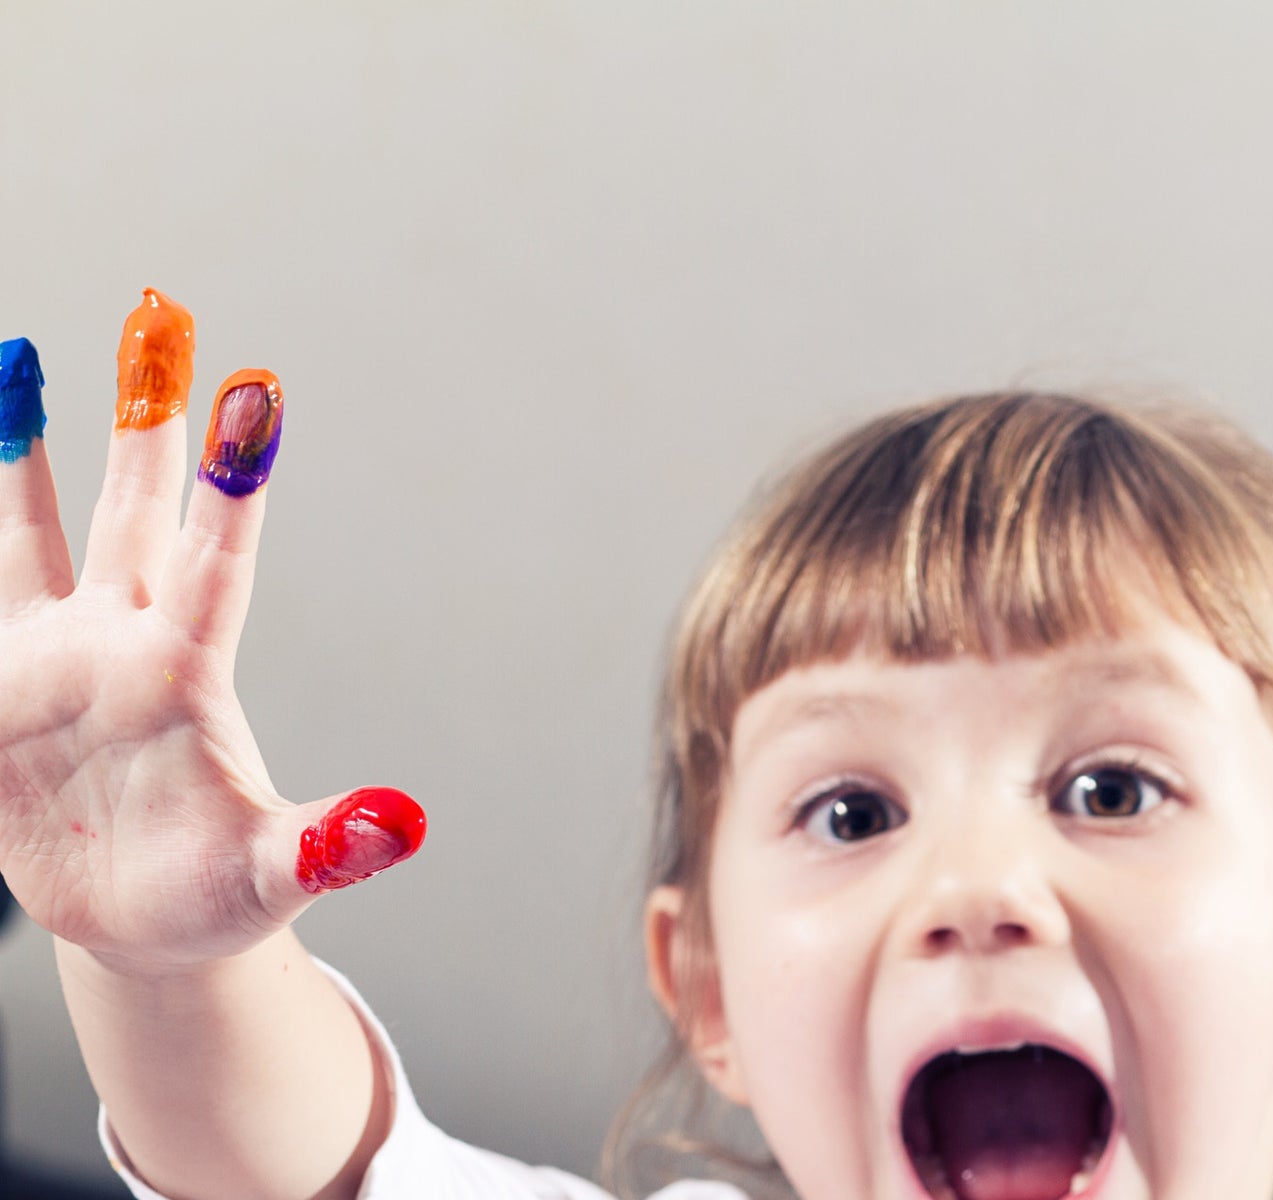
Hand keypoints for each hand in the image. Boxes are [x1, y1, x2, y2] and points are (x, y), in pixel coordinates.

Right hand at [0, 296, 421, 976]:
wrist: (141, 921)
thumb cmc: (219, 894)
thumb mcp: (275, 876)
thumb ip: (329, 848)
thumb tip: (403, 823)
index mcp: (190, 674)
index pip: (218, 562)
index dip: (236, 485)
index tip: (258, 395)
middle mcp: (127, 642)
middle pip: (139, 509)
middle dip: (148, 419)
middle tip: (161, 310)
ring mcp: (59, 656)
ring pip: (39, 529)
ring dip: (29, 448)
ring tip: (22, 354)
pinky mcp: (2, 686)